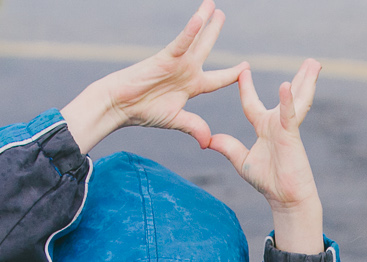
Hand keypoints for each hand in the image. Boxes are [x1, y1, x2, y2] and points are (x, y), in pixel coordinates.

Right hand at [60, 1, 244, 153]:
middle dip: (213, 31)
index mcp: (191, 86)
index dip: (231, 74)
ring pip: (195, 39)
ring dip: (204, 22)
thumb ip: (194, 127)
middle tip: (221, 14)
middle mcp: (185, 70)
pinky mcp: (164, 58)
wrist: (121, 106)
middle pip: (205, 48)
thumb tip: (207, 142)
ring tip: (212, 5)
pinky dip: (190, 32)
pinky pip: (180, 43)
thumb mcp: (176, 120)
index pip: (216, 79)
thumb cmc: (144, 112)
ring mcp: (176, 62)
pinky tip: (199, 18)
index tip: (245, 67)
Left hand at [206, 61, 324, 253]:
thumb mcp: (242, 162)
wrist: (285, 198)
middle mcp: (277, 124)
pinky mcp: (290, 136)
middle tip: (308, 61)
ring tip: (314, 63)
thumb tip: (208, 140)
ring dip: (305, 81)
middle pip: (287, 95)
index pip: (252, 103)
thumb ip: (227, 147)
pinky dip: (287, 101)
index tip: (243, 71)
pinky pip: (288, 115)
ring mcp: (286, 128)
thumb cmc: (268, 182)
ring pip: (295, 99)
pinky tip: (287, 85)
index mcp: (264, 128)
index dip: (246, 88)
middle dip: (298, 78)